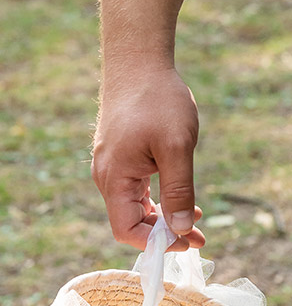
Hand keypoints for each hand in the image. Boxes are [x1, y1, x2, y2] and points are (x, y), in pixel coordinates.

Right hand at [92, 65, 204, 250]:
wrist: (136, 63)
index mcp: (114, 178)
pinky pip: (134, 188)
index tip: (186, 239)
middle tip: (199, 234)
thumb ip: (178, 190)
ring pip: (133, 205)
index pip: (126, 229)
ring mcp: (111, 166)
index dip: (156, 242)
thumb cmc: (156, 100)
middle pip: (129, 221)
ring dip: (163, 216)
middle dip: (164, 232)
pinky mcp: (119, 157)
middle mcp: (106, 177)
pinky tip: (179, 193)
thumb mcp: (177, 147)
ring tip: (196, 215)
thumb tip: (181, 228)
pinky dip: (156, 198)